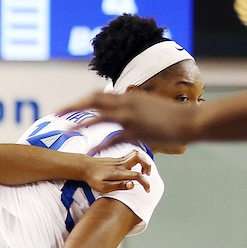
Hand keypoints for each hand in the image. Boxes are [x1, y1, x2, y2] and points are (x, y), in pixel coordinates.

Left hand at [58, 91, 198, 153]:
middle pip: (92, 101)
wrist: (191, 121)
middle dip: (71, 107)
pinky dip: (99, 145)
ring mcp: (131, 116)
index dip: (81, 101)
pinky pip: (112, 139)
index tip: (67, 107)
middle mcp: (127, 103)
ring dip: (79, 124)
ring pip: (98, 117)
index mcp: (128, 96)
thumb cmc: (171, 115)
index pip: (98, 96)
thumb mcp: (149, 105)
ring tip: (64, 131)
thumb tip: (125, 102)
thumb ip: (133, 105)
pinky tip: (89, 152)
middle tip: (55, 114)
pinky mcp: (137, 130)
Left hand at [82, 151, 150, 193]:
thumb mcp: (102, 186)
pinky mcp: (118, 158)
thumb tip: (132, 184)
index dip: (145, 183)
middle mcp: (121, 164)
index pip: (137, 176)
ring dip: (143, 161)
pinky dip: (138, 160)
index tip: (147, 190)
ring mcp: (120, 160)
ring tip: (142, 171)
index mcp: (119, 172)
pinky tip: (133, 169)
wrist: (84, 166)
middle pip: (140, 157)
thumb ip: (118, 185)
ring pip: (137, 153)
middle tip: (146, 174)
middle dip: (148, 165)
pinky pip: (131, 155)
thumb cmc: (92, 178)